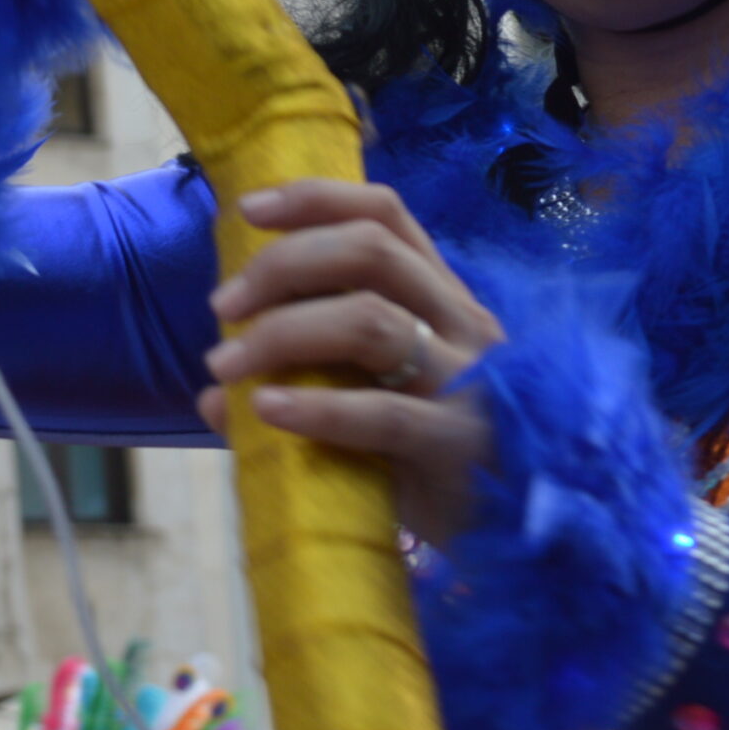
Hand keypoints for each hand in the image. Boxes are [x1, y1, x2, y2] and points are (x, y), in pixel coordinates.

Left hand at [199, 181, 505, 545]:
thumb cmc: (432, 457)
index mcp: (442, 297)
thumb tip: (211, 392)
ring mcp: (469, 381)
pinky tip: (265, 411)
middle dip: (284, 263)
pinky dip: (317, 408)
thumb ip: (304, 382)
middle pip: (371, 250)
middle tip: (224, 306)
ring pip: (372, 320)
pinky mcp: (461, 445)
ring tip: (225, 366)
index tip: (248, 210)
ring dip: (284, 331)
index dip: (316, 198)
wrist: (517, 531)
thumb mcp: (375, 402)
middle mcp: (461, 323)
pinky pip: (386, 415)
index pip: (386, 215)